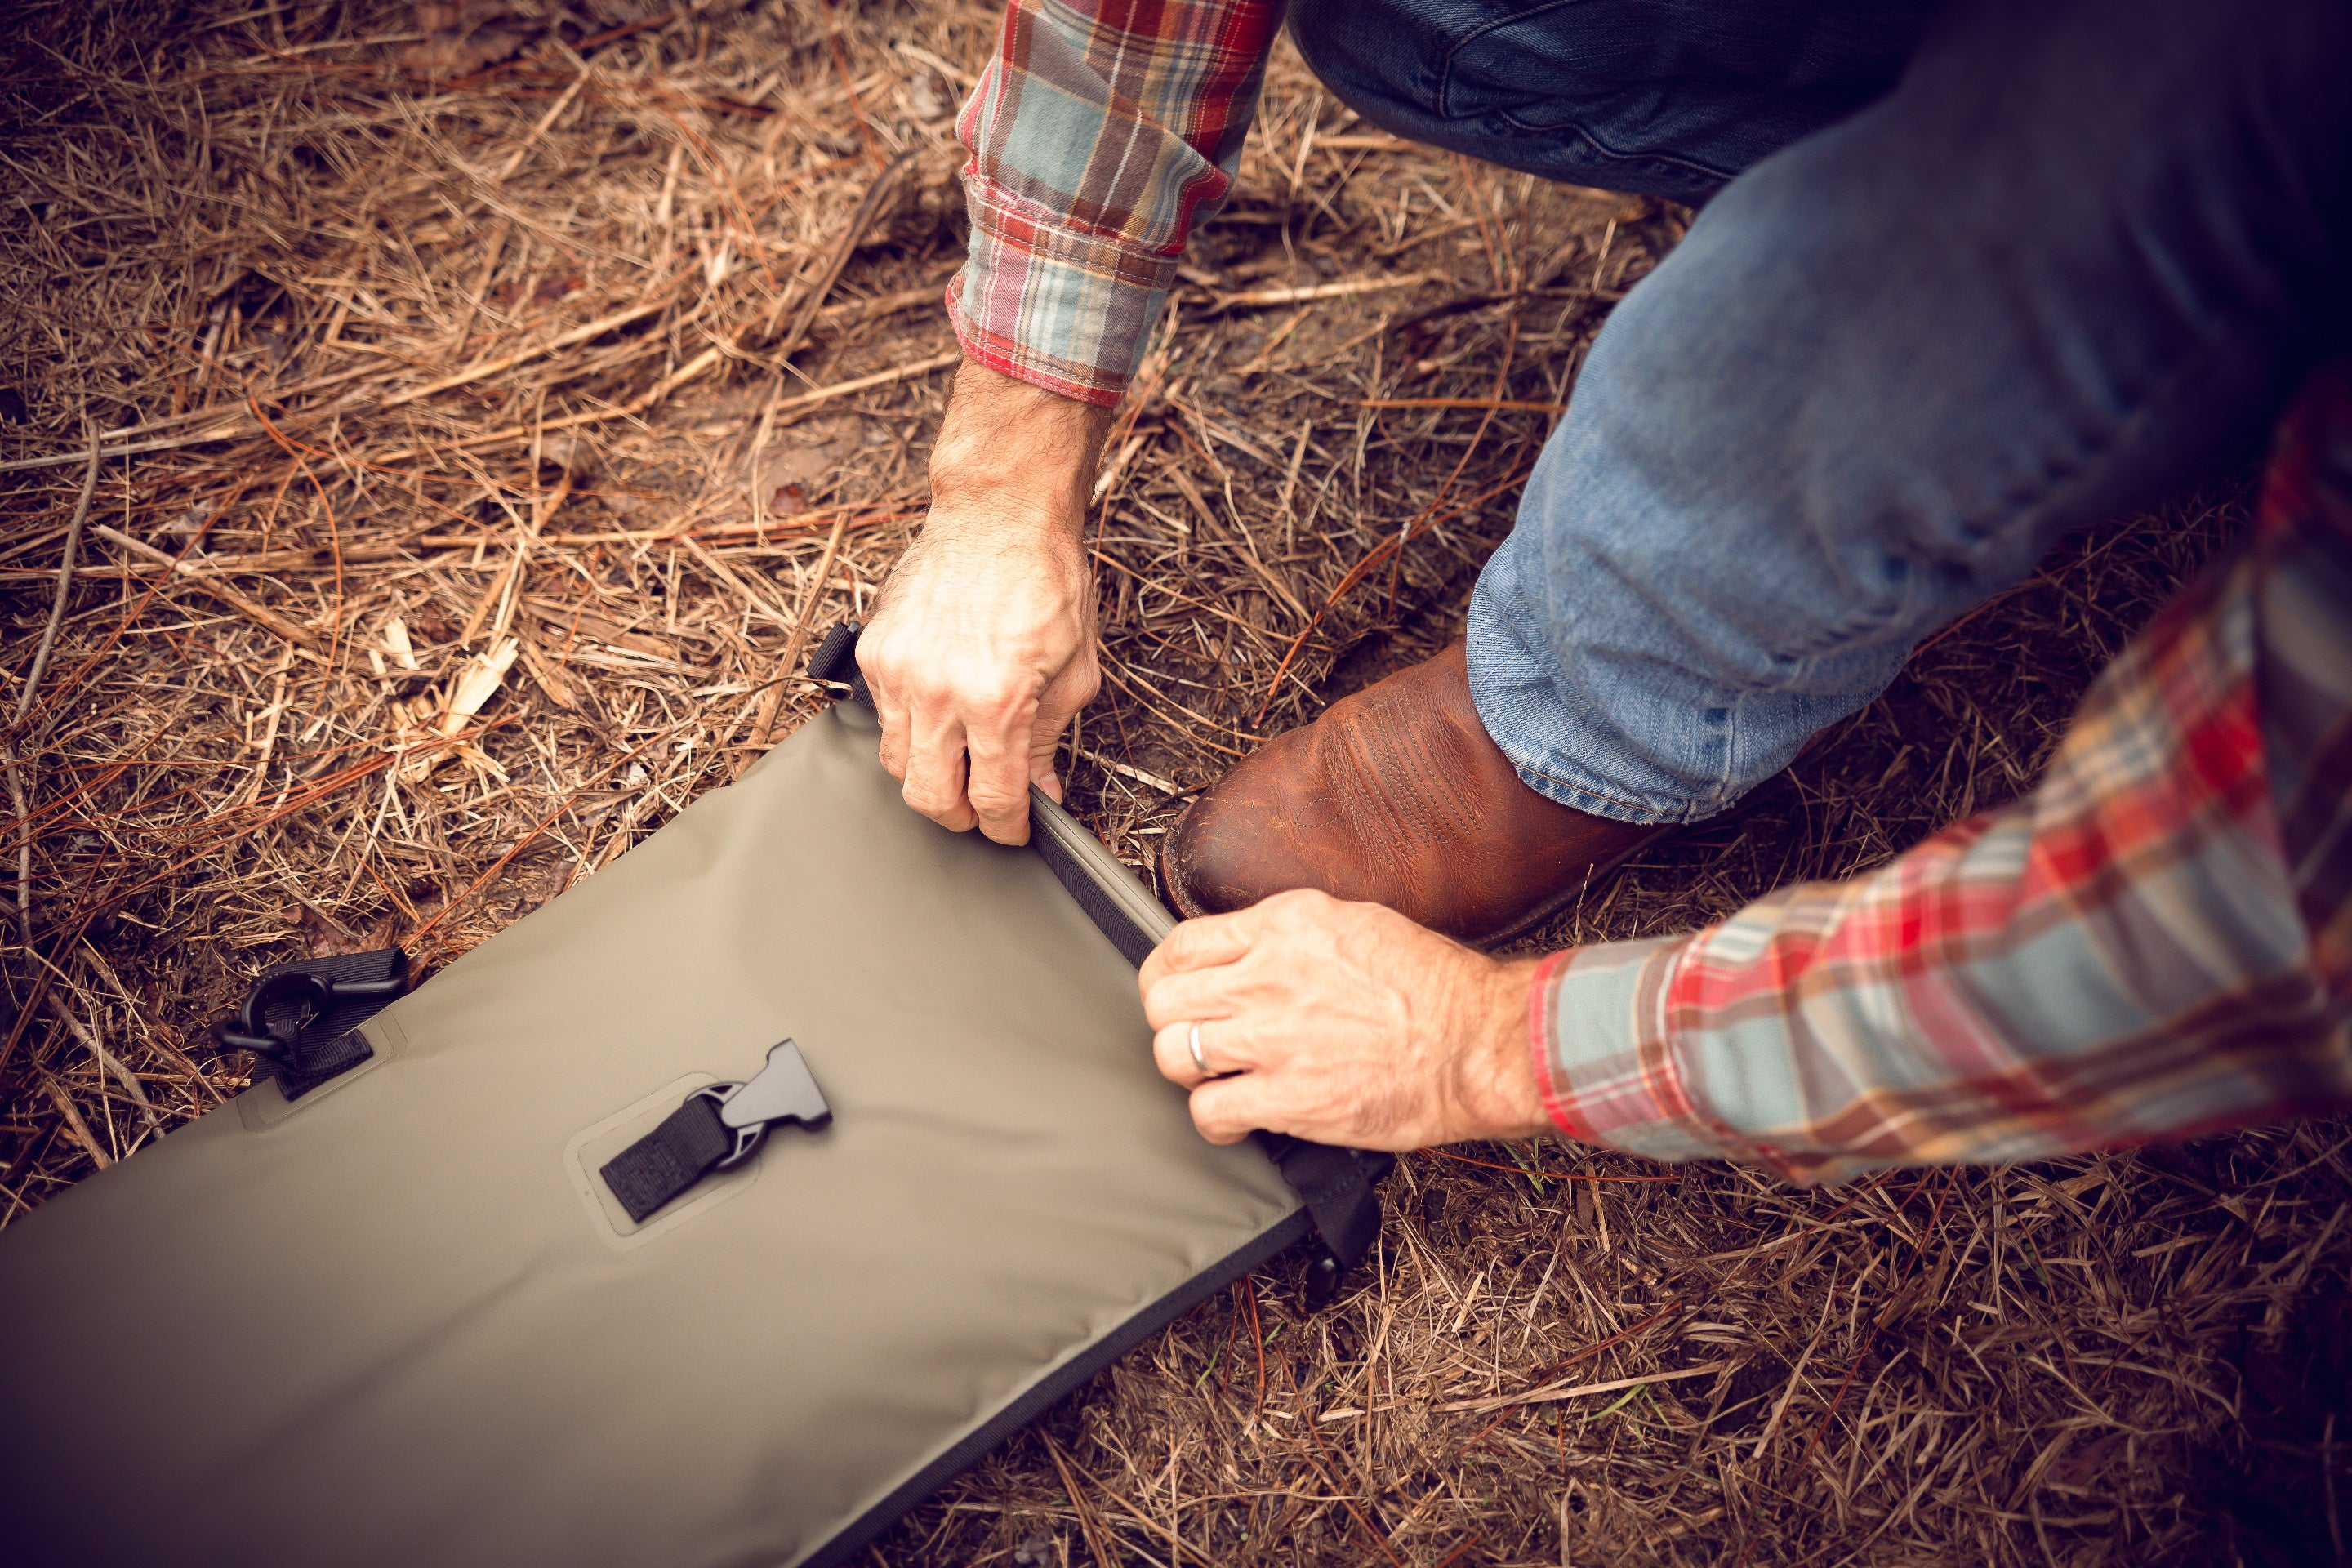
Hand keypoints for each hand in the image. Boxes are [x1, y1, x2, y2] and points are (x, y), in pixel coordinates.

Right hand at [859, 359, 1113, 843]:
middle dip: (958, 817)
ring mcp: (897, 670)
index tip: (1012, 831)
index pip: (991, 797)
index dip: (1005, 827)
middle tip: (979, 811)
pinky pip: (880, 715)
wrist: (999, 514)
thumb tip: (1041, 790)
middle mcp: (938, 690)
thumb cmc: (1044, 580)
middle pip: (928, 796)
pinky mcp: (873, 650)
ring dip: (927, 774)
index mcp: (997, 699)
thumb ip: (1050, 739)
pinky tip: (936, 715)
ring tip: (957, 763)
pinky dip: (907, 727)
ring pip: (894, 762)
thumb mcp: (1073, 669)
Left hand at [1138, 889, 1550, 1149]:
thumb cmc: (1435, 987)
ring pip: (1173, 1053)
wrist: (1479, 1041)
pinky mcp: (1288, 1097)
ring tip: (1214, 1078)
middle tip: (1191, 1039)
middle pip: (1164, 1000)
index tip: (1172, 991)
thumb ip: (1291, 936)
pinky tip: (1234, 1119)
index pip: (1182, 943)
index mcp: (1285, 925)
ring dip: (1187, 1071)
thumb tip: (1251, 953)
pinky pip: (1209, 1110)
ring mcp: (1274, 1038)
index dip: (1165, 975)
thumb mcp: (1355, 924)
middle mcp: (1269, 975)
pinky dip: (1213, 1121)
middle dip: (1170, 1023)